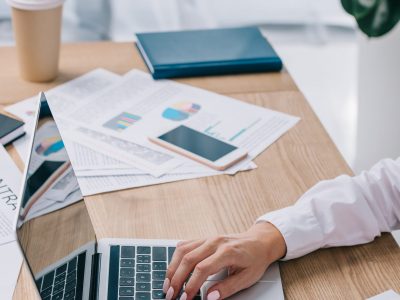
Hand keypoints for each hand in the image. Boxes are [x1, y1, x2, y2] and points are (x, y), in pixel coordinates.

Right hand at [163, 222, 286, 299]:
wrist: (259, 242)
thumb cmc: (254, 260)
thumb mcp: (247, 278)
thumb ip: (228, 288)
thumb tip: (209, 297)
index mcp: (227, 251)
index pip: (202, 268)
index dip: (191, 285)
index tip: (184, 299)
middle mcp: (215, 242)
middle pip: (188, 259)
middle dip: (177, 279)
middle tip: (170, 295)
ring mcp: (208, 238)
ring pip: (183, 251)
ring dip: (172, 268)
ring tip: (167, 285)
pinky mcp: (204, 239)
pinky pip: (185, 245)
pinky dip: (176, 258)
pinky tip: (172, 269)